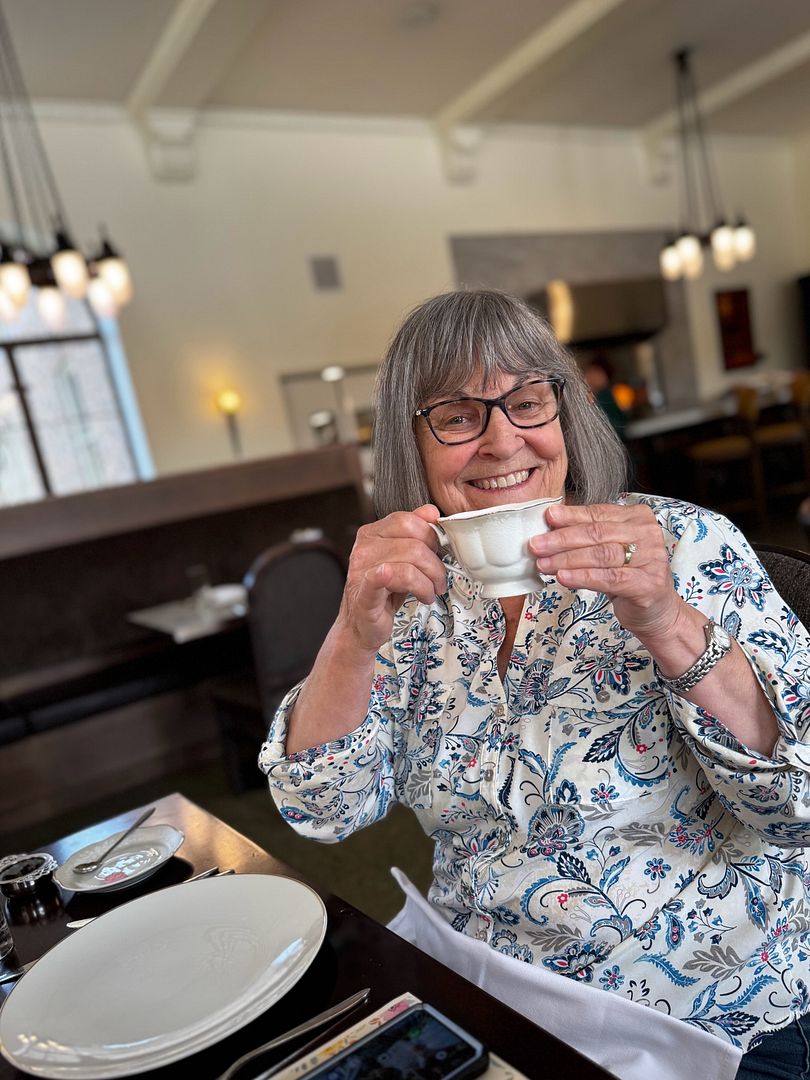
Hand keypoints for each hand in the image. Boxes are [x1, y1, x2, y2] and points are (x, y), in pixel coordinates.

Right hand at [336, 505, 446, 653]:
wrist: (362, 626)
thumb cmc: (383, 592)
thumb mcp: (402, 558)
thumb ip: (415, 533)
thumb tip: (430, 511)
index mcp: (372, 534)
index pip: (408, 521)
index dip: (430, 536)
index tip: (436, 553)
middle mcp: (364, 548)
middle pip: (414, 544)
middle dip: (434, 565)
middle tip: (437, 581)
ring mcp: (362, 570)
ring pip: (410, 564)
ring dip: (429, 583)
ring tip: (429, 593)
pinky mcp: (365, 594)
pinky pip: (389, 577)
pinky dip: (411, 583)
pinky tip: (420, 595)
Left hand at [529, 502, 684, 640]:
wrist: (656, 611)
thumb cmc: (628, 577)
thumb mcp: (609, 550)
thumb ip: (588, 535)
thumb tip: (551, 524)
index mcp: (638, 518)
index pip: (598, 514)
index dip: (570, 516)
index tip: (547, 518)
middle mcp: (648, 534)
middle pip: (597, 534)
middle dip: (562, 539)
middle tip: (536, 545)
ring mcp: (651, 559)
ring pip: (601, 555)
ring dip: (567, 559)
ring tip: (543, 564)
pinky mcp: (647, 584)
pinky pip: (609, 578)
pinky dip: (582, 577)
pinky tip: (562, 578)